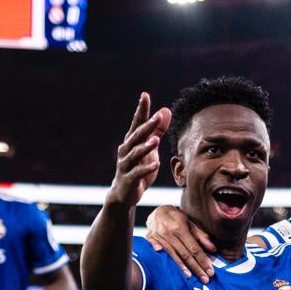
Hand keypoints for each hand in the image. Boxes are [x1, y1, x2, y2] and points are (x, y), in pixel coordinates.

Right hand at [106, 92, 171, 210]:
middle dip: (147, 126)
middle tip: (158, 117)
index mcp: (131, 141)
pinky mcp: (128, 180)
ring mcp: (125, 165)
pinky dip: (146, 169)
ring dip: (145, 147)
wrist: (124, 194)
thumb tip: (166, 110)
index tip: (145, 95)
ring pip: (135, 154)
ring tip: (156, 141)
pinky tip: (156, 165)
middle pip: (136, 136)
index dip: (141, 110)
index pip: (137, 122)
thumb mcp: (150, 149)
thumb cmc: (138, 168)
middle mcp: (126, 150)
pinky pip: (137, 173)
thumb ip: (157, 130)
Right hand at [145, 205, 215, 279]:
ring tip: (190, 277)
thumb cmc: (177, 219)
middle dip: (196, 268)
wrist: (157, 211)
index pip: (194, 248)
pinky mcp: (151, 239)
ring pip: (172, 255)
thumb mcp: (191, 224)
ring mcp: (159, 236)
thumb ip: (201, 236)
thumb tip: (213, 249)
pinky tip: (167, 265)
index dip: (203, 260)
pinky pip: (156, 250)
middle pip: (185, 254)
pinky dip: (161, 256)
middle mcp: (170, 233)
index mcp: (181, 228)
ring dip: (181, 267)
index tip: (210, 271)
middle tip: (205, 279)